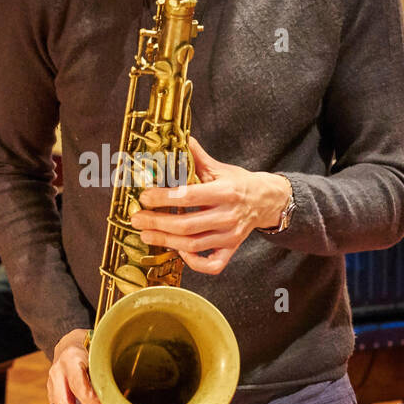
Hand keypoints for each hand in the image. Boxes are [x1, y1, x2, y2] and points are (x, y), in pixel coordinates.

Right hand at [47, 328, 105, 403]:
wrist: (69, 347)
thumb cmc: (92, 353)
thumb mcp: (100, 356)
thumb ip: (108, 374)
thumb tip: (127, 402)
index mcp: (71, 359)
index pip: (78, 384)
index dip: (91, 402)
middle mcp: (57, 374)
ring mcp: (51, 388)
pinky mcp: (51, 400)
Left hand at [129, 136, 291, 273]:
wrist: (265, 200)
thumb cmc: (238, 183)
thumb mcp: (219, 168)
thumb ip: (196, 156)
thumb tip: (178, 138)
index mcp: (225, 192)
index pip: (189, 196)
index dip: (163, 197)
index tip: (145, 197)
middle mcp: (228, 215)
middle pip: (187, 225)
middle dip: (157, 223)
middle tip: (137, 219)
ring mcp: (230, 236)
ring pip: (194, 245)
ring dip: (166, 241)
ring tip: (146, 234)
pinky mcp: (231, 249)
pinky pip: (212, 265)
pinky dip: (194, 262)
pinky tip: (179, 251)